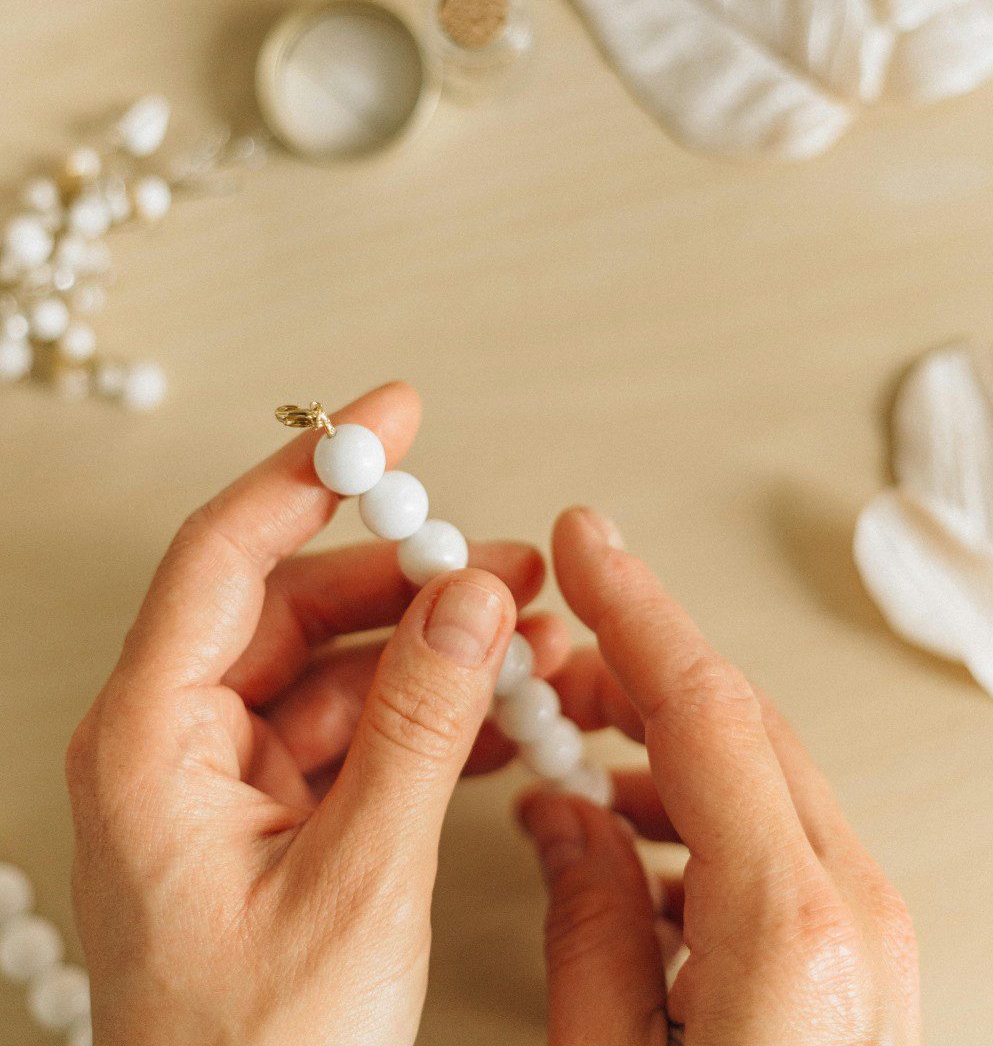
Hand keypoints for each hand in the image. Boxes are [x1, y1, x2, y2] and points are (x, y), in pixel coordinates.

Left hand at [65, 382, 560, 1045]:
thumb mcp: (357, 883)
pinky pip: (358, 730)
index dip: (312, 474)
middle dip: (413, 581)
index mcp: (152, 741)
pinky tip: (500, 719)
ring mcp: (228, 780)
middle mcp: (178, 743)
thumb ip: (419, 728)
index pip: (226, 555)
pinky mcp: (274, 815)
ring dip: (438, 653)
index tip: (388, 416)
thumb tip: (471, 600)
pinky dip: (430, 717)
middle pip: (300, 607)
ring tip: (534, 651)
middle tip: (509, 572)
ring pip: (342, 669)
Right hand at [518, 507, 920, 1045]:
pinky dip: (693, 801)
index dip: (634, 607)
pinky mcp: (860, 950)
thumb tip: (564, 812)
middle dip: (633, 667)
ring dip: (658, 735)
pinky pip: (772, 830)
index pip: (704, 709)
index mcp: (788, 933)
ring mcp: (869, 931)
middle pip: (736, 723)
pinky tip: (626, 823)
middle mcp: (851, 913)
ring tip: (569, 735)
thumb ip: (587, 918)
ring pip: (754, 768)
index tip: (587, 541)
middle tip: (547, 656)